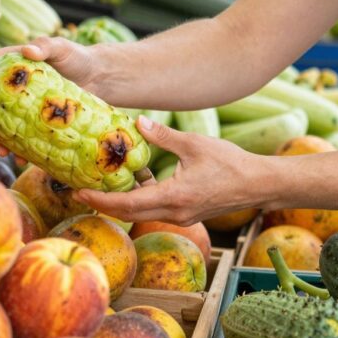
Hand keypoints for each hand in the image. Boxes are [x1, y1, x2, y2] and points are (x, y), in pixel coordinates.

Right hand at [0, 36, 95, 149]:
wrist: (97, 78)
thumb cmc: (77, 57)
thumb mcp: (62, 48)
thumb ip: (46, 45)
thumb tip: (28, 50)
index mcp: (8, 63)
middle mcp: (8, 85)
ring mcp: (18, 104)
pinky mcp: (31, 120)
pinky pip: (17, 135)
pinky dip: (16, 147)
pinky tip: (20, 158)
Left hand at [75, 116, 269, 224]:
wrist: (258, 184)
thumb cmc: (230, 163)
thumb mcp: (194, 144)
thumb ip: (164, 135)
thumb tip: (138, 122)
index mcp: (174, 197)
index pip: (127, 204)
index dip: (100, 199)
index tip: (79, 192)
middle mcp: (174, 213)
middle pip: (129, 213)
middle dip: (103, 203)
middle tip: (80, 190)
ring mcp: (181, 216)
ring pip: (142, 212)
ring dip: (122, 200)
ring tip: (103, 183)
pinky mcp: (187, 212)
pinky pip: (156, 208)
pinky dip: (142, 196)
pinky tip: (139, 177)